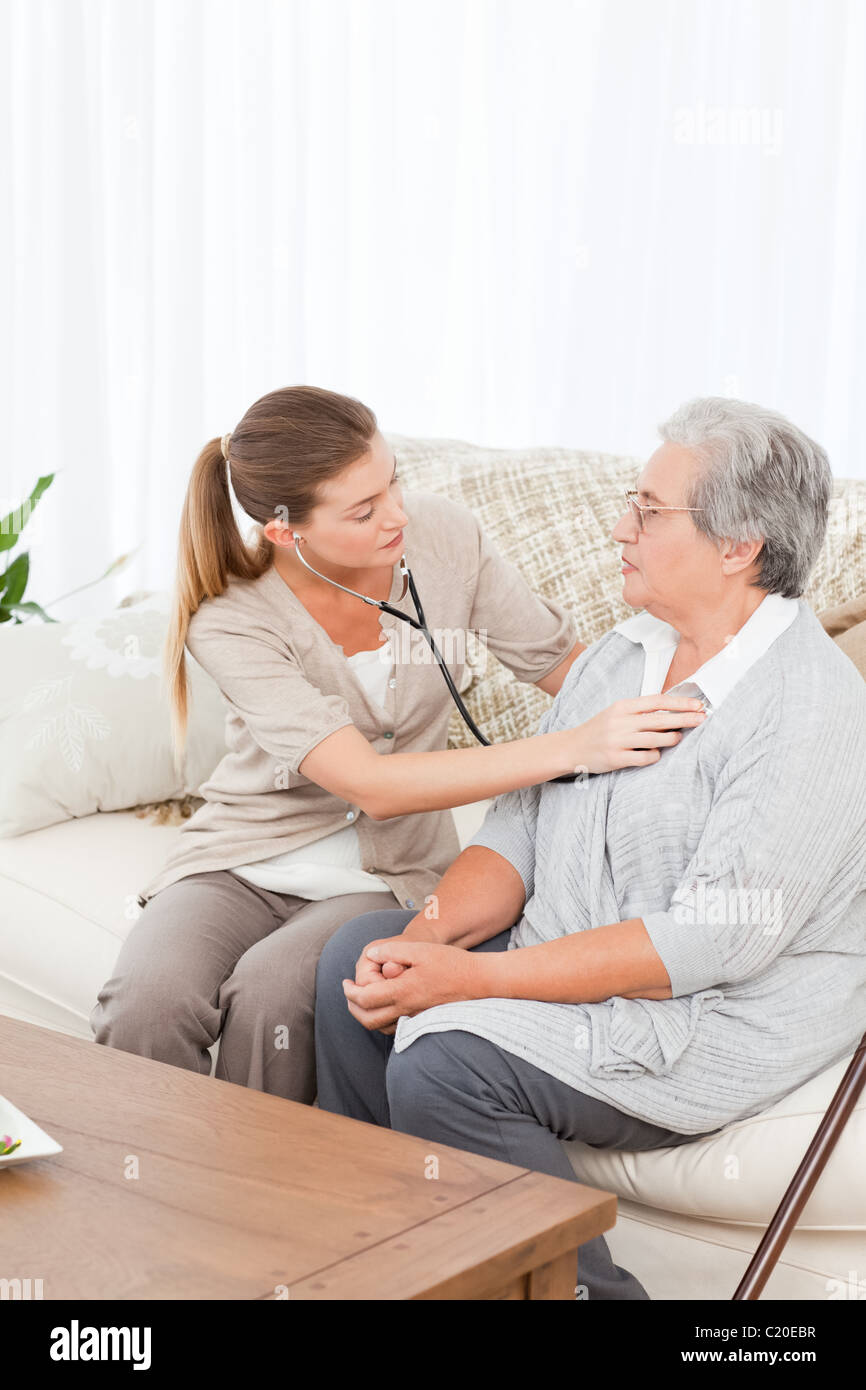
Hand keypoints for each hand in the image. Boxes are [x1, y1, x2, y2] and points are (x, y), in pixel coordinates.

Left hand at [342, 939, 483, 1032]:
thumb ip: (392, 952)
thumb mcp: (419, 950)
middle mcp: (406, 1008)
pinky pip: (395, 1028)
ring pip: (381, 1027)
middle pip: (368, 1019)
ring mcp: (415, 1017)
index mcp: (402, 991)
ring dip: (365, 1016)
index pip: (364, 999)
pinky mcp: (424, 1019)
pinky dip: (382, 1022)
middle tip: (349, 993)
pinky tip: (384, 1008)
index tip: (345, 983)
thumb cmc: (451, 963)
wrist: (478, 981)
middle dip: (353, 1007)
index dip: (350, 992)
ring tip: (361, 1001)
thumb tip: (371, 955)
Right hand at [569, 695, 706, 773]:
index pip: (657, 701)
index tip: (697, 704)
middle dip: (685, 719)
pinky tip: (654, 753)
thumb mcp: (616, 713)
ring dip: (672, 738)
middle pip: (661, 719)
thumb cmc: (599, 729)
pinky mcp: (616, 759)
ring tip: (676, 738)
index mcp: (622, 707)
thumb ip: (640, 711)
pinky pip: (646, 757)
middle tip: (702, 719)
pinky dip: (655, 756)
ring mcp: (618, 741)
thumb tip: (672, 710)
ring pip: (656, 739)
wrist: (571, 747)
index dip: (680, 703)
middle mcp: (621, 722)